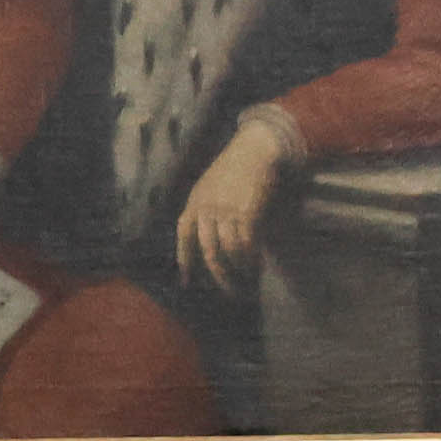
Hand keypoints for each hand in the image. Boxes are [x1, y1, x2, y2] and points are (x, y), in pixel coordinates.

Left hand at [174, 119, 297, 289]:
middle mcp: (207, 209)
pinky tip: (256, 264)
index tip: (187, 281)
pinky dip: (251, 257)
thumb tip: (208, 238)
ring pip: (228, 250)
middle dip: (218, 274)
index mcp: (194, 202)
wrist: (253, 150)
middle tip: (228, 290)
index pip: (184, 236)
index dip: (185, 260)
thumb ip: (205, 209)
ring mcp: (227, 211)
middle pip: (208, 250)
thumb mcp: (208, 186)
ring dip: (238, 269)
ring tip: (247, 280)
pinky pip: (247, 242)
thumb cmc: (233, 168)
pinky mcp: (247, 212)